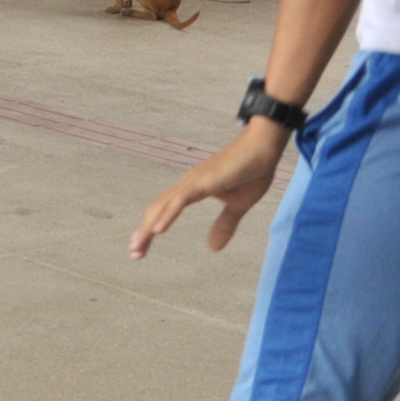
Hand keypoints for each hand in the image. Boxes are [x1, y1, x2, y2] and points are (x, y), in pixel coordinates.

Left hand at [132, 122, 292, 258]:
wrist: (264, 146)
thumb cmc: (252, 171)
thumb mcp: (238, 206)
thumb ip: (224, 224)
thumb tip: (213, 248)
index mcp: (192, 190)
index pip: (164, 211)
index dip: (150, 229)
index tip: (140, 250)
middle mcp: (187, 185)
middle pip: (157, 210)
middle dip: (143, 232)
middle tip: (134, 254)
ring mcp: (193, 182)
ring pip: (163, 206)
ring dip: (149, 227)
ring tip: (138, 246)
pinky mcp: (204, 181)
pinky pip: (181, 200)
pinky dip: (168, 215)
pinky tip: (158, 230)